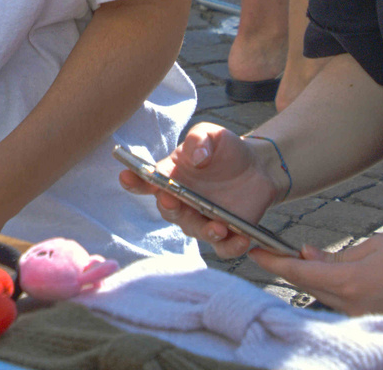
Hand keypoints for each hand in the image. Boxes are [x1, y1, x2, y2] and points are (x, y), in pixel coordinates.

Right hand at [118, 123, 278, 258]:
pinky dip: (231, 247)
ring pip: (195, 231)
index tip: (126, 176)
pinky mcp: (225, 234)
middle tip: (171, 200)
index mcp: (170, 177)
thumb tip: (196, 158)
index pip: (145, 181)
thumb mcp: (212, 135)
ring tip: (219, 226)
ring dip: (205, 231)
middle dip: (168, 207)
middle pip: (168, 210)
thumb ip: (199, 140)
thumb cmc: (225, 149)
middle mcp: (181, 202)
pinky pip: (223, 248)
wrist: (257, 166)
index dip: (133, 181)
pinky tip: (242, 240)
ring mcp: (201, 220)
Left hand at [255, 226, 382, 323]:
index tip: (253, 250)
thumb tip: (309, 255)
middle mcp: (355, 306)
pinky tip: (330, 271)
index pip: (300, 271)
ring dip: (311, 278)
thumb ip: (340, 254)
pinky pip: (345, 303)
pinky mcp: (380, 318)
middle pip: (309, 287)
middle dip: (288, 268)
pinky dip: (332, 287)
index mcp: (352, 282)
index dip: (273, 260)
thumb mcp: (379, 243)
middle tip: (269, 250)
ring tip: (298, 256)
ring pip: (326, 296)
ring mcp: (367, 316)